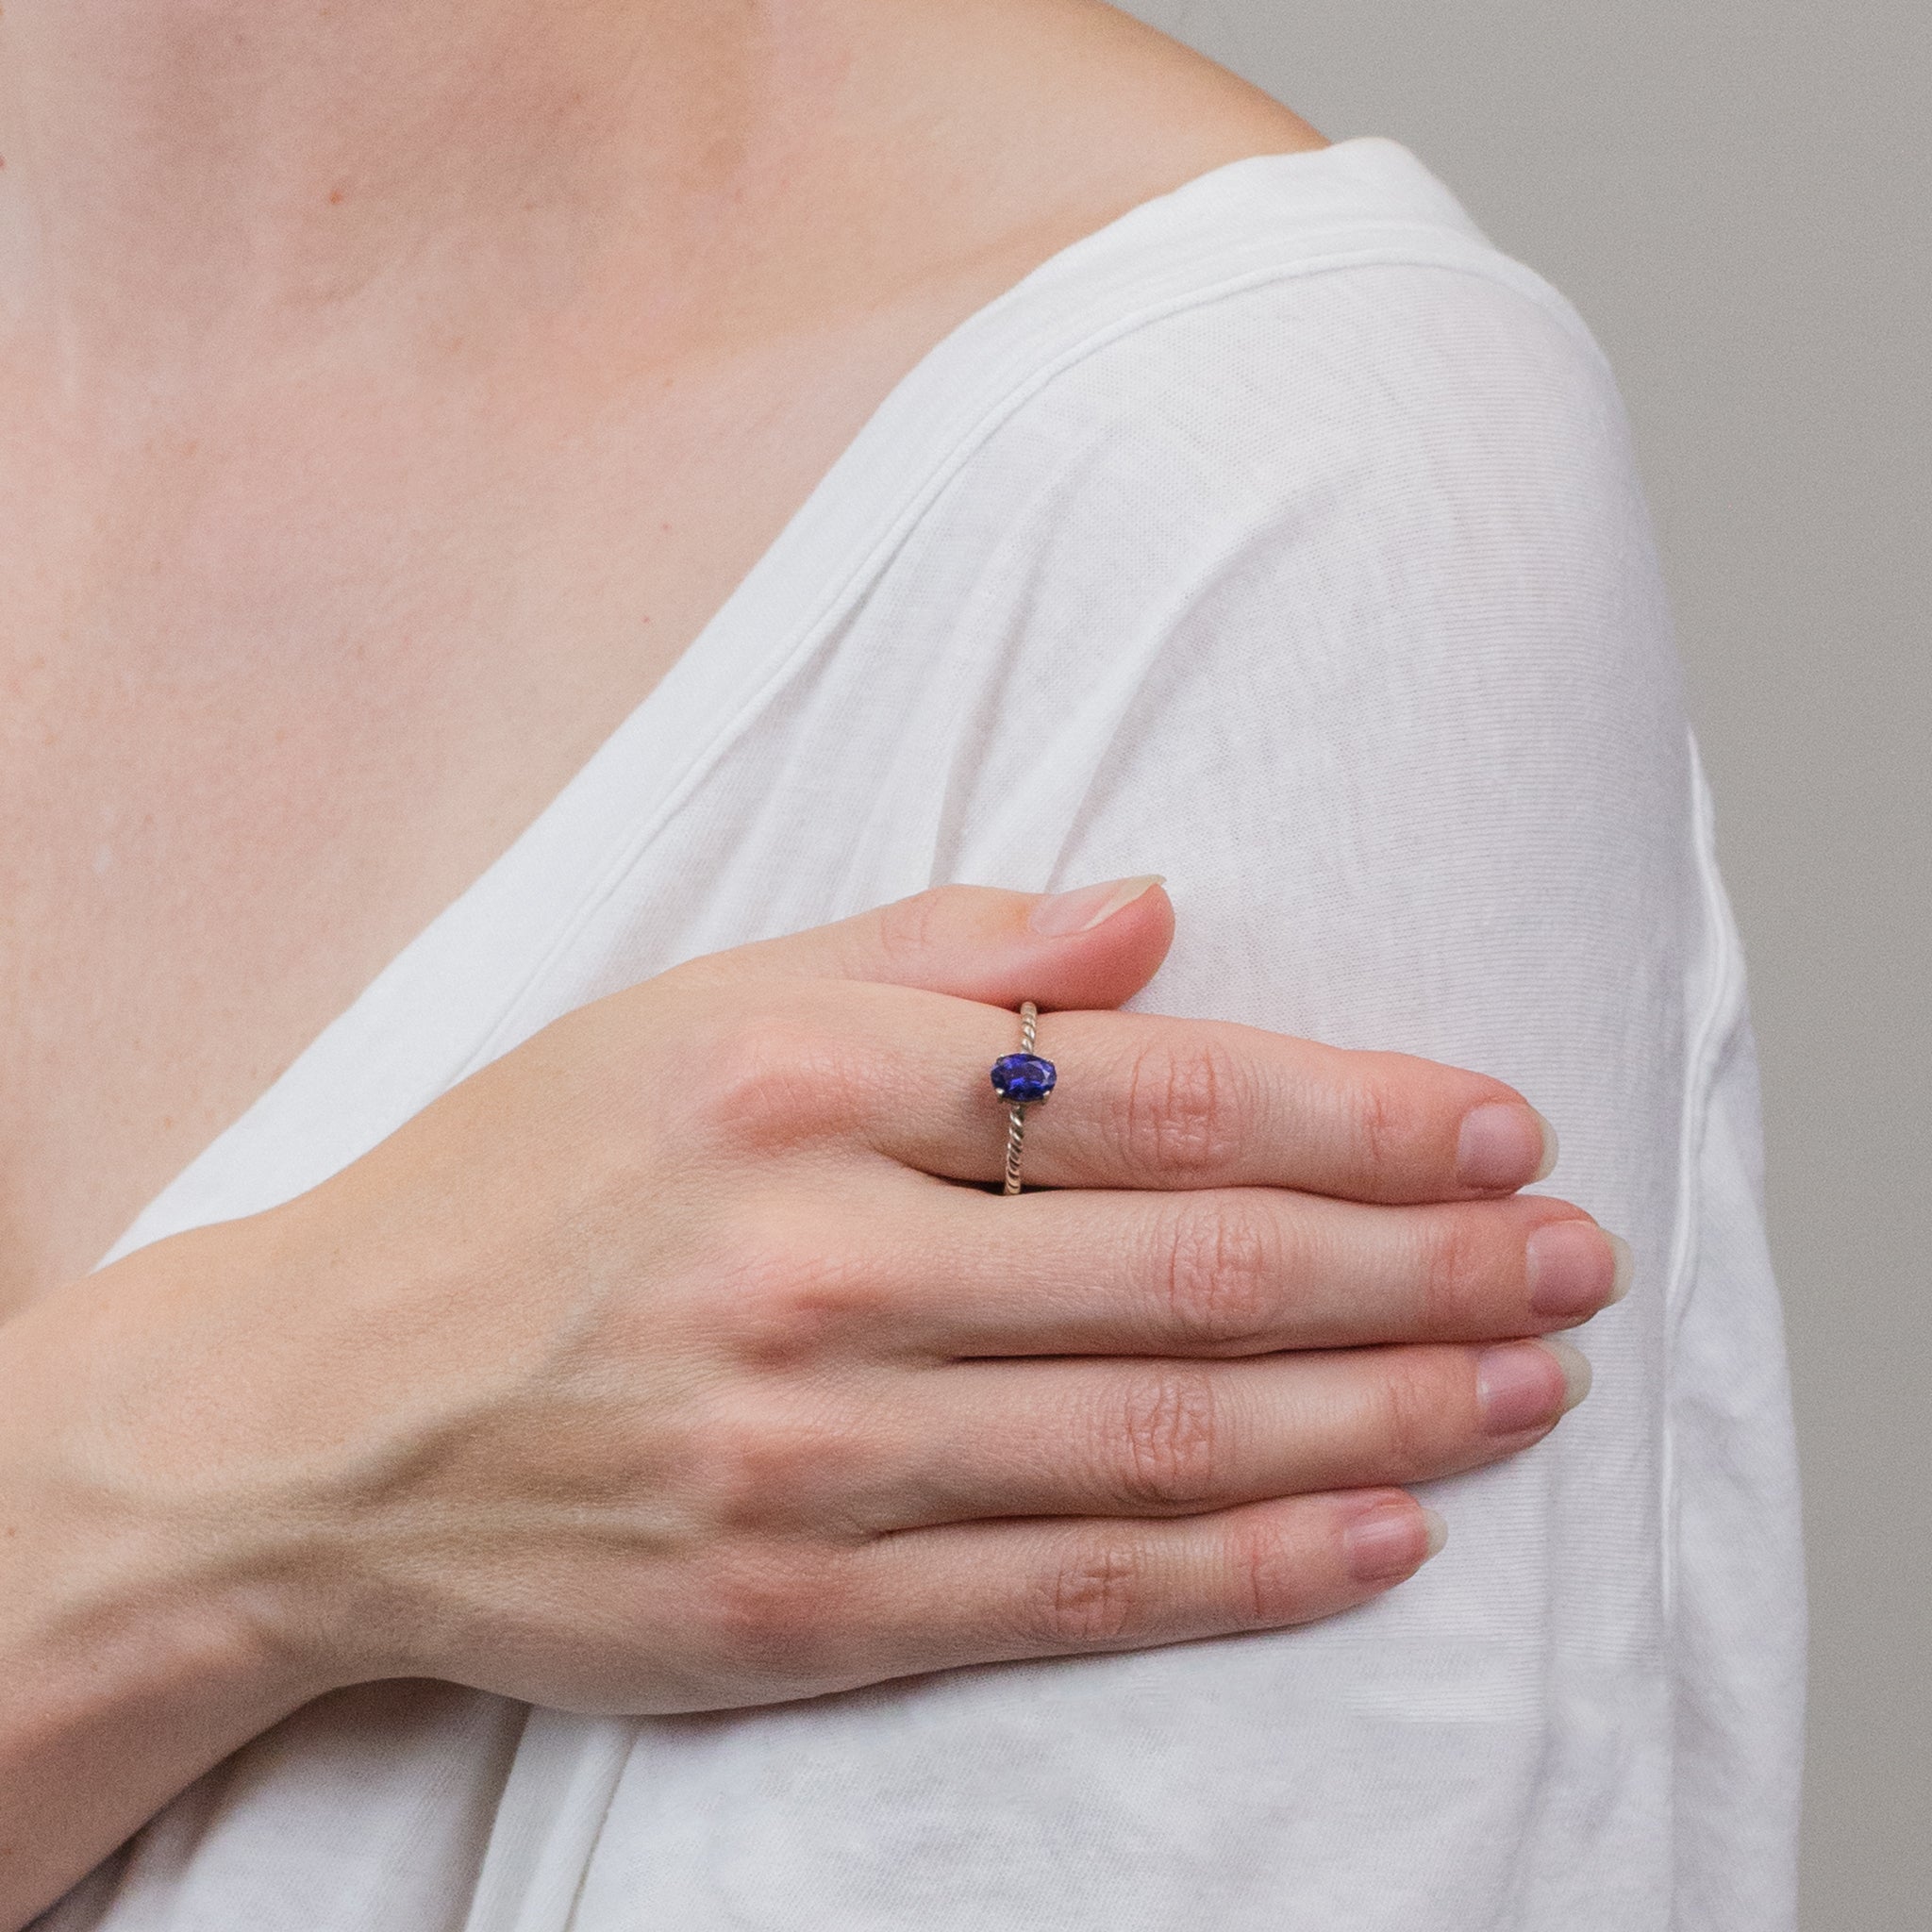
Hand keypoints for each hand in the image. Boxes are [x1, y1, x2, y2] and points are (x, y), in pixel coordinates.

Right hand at [29, 876, 1613, 1719]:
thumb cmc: (517, 1181)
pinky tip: (1375, 1537)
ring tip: (1526, 1388)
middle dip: (1417, 1264)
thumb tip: (1148, 915)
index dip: (1347, 1111)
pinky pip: (1068, 1589)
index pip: (1141, 1092)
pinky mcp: (792, 1612)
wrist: (309, 1418)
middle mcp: (808, 1265)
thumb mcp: (692, 1005)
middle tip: (1572, 1256)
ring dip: (1379, 1414)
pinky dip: (1242, 1567)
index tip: (1492, 1126)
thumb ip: (933, 953)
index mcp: (791, 1079)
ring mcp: (803, 1456)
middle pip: (1190, 1271)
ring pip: (1161, 1441)